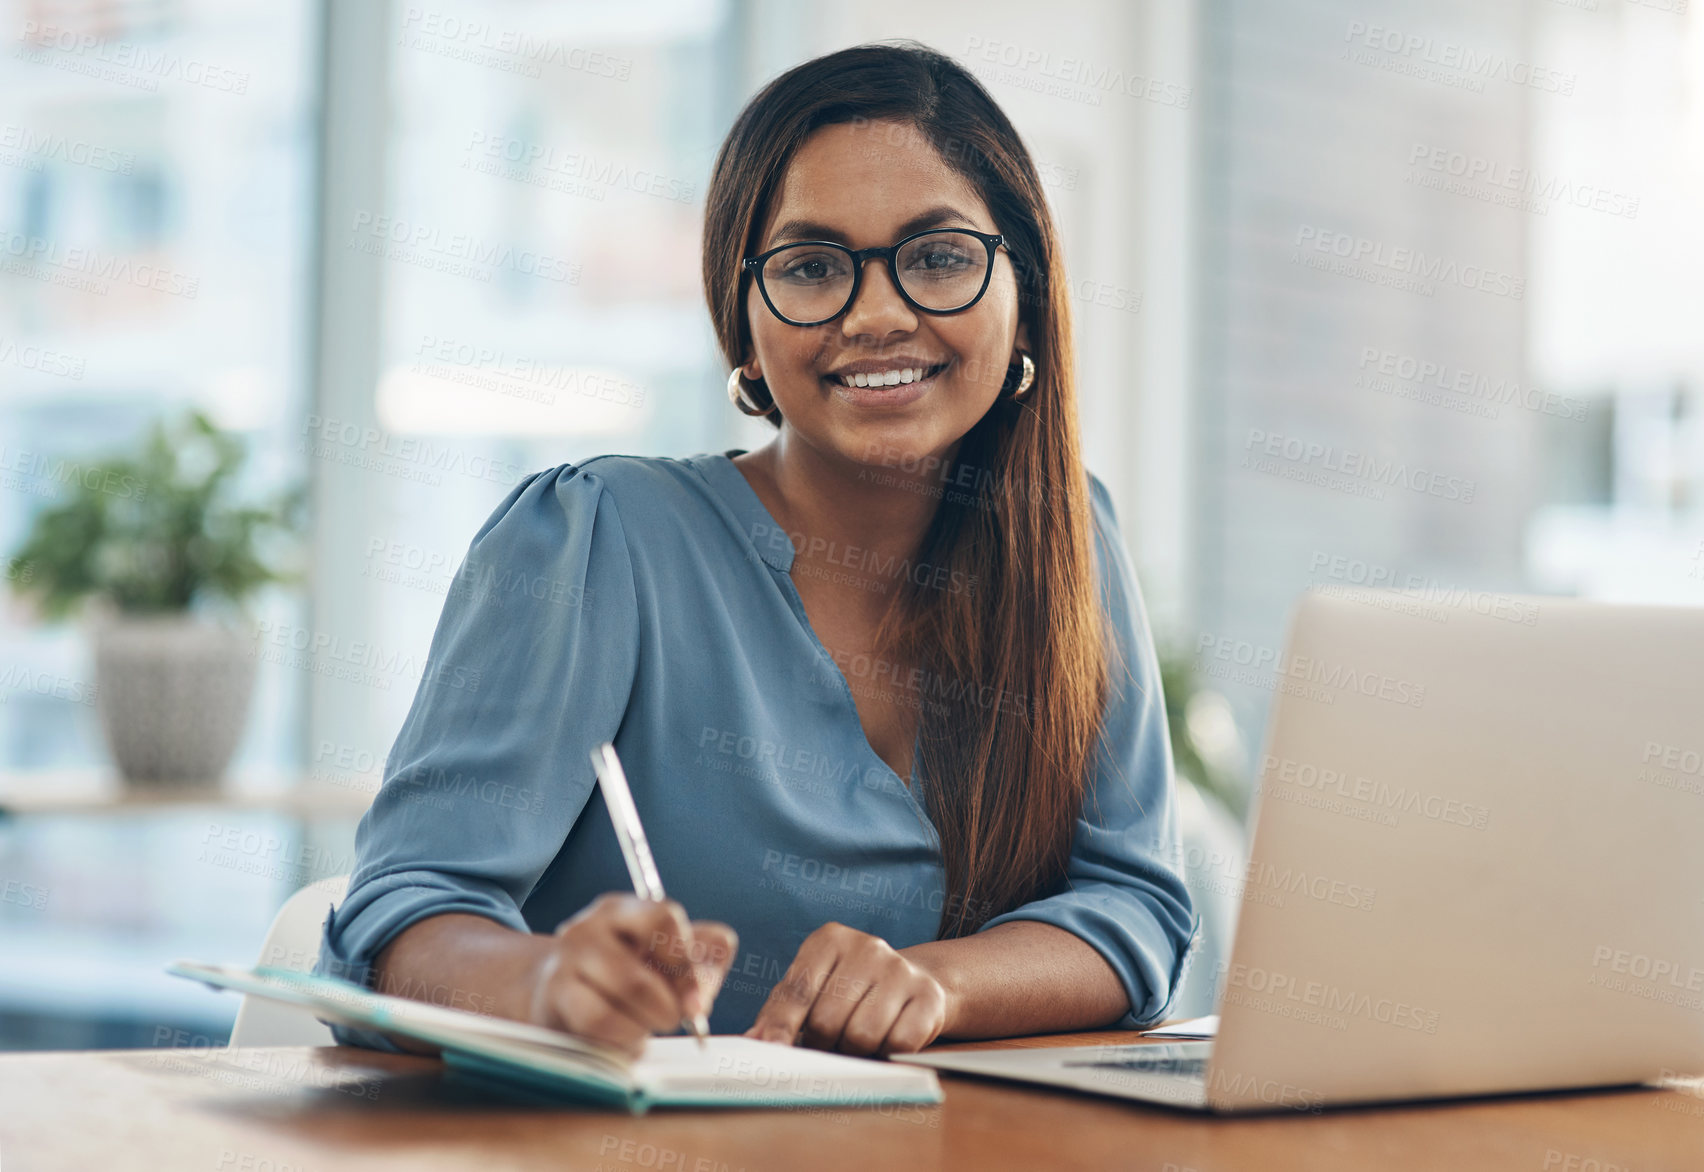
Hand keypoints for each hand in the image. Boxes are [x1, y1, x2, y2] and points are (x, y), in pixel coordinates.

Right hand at [526, 893, 736, 1058]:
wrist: (560, 998)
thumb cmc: (628, 977)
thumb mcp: (671, 960)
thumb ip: (704, 963)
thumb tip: (701, 994)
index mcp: (622, 910)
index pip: (663, 917)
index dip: (686, 963)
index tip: (698, 1000)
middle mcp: (588, 928)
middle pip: (639, 975)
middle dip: (667, 1008)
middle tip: (673, 1018)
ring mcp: (566, 961)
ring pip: (619, 1001)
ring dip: (644, 1024)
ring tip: (644, 1025)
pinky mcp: (553, 996)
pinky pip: (599, 1023)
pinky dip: (622, 1037)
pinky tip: (622, 1035)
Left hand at [744, 922, 955, 1055]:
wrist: (913, 982)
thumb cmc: (848, 991)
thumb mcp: (812, 988)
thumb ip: (779, 1011)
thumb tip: (753, 1041)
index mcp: (830, 940)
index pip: (797, 989)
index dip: (781, 1025)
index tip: (770, 1051)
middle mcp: (867, 947)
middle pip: (826, 1020)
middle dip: (823, 1042)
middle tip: (830, 1040)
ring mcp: (900, 969)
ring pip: (861, 1035)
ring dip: (856, 1049)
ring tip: (859, 1036)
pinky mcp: (929, 996)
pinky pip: (898, 1044)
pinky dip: (888, 1052)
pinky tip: (889, 1035)